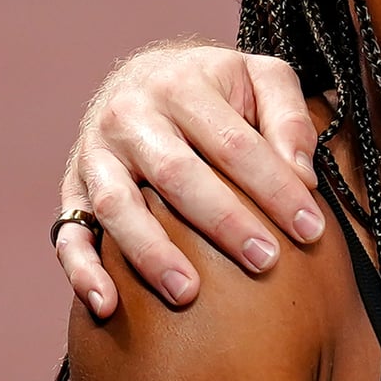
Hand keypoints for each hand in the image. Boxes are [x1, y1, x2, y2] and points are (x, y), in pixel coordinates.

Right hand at [56, 43, 324, 318]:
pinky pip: (68, 235)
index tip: (311, 230)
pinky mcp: (73, 190)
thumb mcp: (259, 78)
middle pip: (177, 175)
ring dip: (152, 254)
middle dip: (224, 222)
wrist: (142, 76)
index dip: (275, 188)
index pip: (233, 143)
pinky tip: (107, 305)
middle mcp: (130, 116)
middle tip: (265, 262)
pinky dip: (82, 271)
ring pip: (118, 207)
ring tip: (188, 294)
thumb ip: (289, 117)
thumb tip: (302, 176)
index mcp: (181, 85)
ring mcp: (95, 155)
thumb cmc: (215, 87)